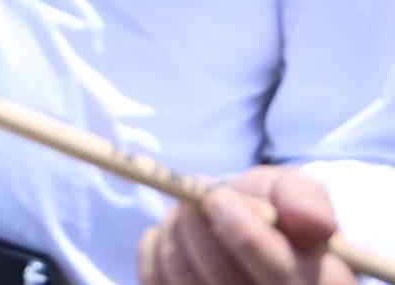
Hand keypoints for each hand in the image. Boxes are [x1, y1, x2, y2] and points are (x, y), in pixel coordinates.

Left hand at [138, 167, 354, 284]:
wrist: (242, 233)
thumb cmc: (273, 214)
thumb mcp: (295, 195)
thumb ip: (305, 200)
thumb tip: (315, 224)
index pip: (283, 277)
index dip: (246, 236)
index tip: (218, 198)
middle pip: (223, 277)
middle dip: (198, 227)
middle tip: (196, 196)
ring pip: (183, 274)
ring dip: (176, 231)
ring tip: (189, 211)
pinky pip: (154, 276)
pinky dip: (158, 245)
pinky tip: (178, 236)